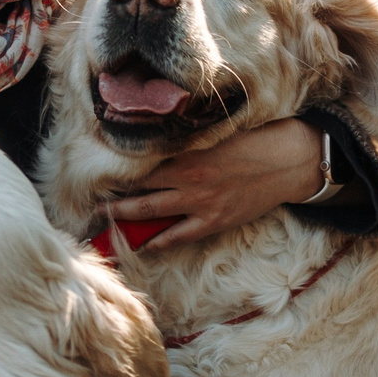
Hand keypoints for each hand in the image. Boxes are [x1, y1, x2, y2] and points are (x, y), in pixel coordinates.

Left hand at [102, 118, 323, 251]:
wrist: (289, 162)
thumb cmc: (254, 140)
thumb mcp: (216, 132)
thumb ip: (187, 140)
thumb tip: (157, 141)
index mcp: (187, 152)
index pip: (142, 163)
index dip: (118, 170)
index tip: (97, 170)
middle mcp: (188, 179)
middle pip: (139, 191)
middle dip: (112, 200)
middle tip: (89, 204)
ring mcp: (201, 203)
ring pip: (152, 214)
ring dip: (126, 219)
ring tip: (103, 223)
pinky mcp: (215, 221)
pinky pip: (179, 235)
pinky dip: (159, 240)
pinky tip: (143, 243)